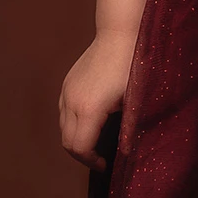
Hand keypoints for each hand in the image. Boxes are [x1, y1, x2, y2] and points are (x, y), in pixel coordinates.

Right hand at [59, 29, 136, 166]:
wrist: (120, 33)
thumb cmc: (133, 65)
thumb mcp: (135, 100)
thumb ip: (129, 129)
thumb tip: (127, 153)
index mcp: (89, 109)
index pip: (80, 147)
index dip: (91, 161)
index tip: (105, 165)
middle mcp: (71, 101)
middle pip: (66, 141)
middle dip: (82, 154)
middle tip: (100, 158)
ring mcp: (66, 91)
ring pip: (62, 126)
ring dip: (76, 138)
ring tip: (96, 141)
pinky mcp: (67, 82)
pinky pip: (63, 111)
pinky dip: (72, 123)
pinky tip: (91, 121)